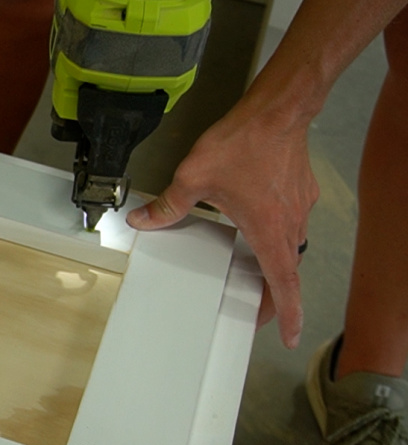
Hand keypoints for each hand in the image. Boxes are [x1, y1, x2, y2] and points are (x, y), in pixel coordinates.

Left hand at [126, 96, 318, 348]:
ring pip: (290, 247)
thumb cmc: (244, 141)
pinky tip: (258, 227)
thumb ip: (169, 205)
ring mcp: (299, 207)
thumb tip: (143, 219)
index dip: (289, 314)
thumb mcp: (194, 178)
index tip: (292, 335)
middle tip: (258, 310)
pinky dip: (278, 236)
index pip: (284, 284)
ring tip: (256, 275)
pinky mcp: (300, 191)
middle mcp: (290, 223)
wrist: (278, 109)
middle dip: (275, 295)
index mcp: (268, 231)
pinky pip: (291, 223)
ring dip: (276, 264)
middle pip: (287, 271)